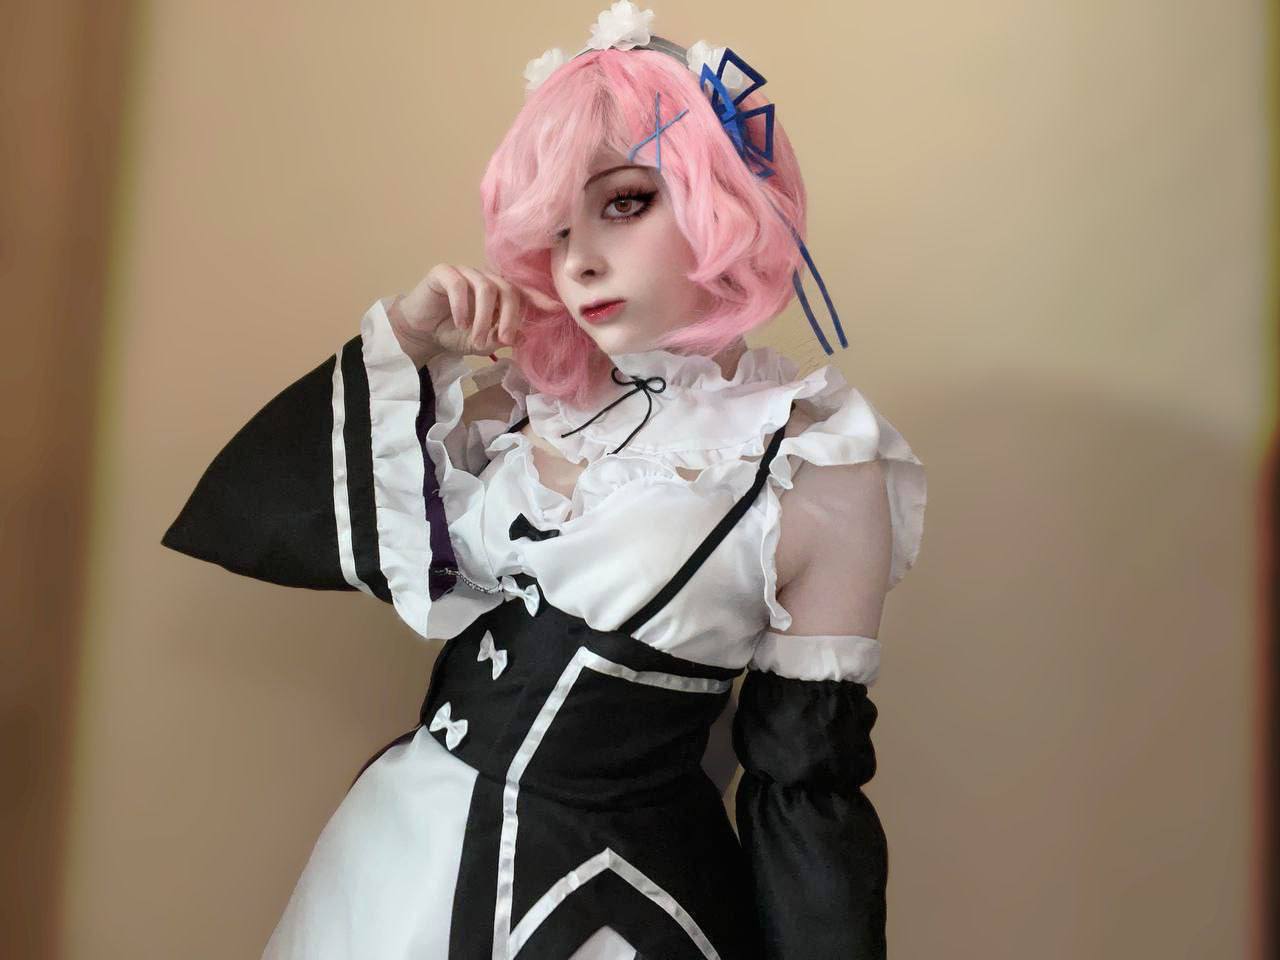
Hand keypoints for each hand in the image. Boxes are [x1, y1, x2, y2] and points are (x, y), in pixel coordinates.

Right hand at [388, 264, 560, 363]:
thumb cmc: (453, 333)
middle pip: (508, 289)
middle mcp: (484, 278)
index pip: (522, 292)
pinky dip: (462, 306)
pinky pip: (458, 284)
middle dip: (509, 317)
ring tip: (476, 338)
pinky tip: (460, 323)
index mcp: (497, 292)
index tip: (556, 309)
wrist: (420, 332)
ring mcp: (464, 273)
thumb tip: (520, 336)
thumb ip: (499, 338)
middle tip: (503, 340)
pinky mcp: (443, 273)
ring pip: (486, 287)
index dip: (539, 299)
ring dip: (485, 317)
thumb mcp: (480, 342)